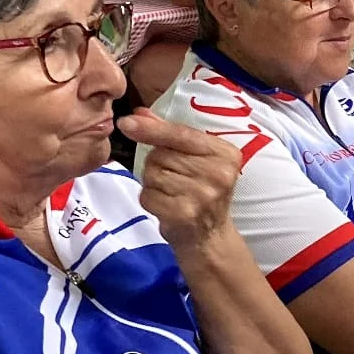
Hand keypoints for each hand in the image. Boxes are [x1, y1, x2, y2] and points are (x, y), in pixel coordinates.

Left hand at [121, 110, 239, 249]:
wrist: (209, 239)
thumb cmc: (201, 192)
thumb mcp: (195, 160)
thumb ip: (170, 135)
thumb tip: (139, 114)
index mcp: (226, 154)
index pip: (182, 134)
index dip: (153, 129)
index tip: (126, 122)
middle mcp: (219, 173)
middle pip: (162, 154)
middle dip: (157, 164)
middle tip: (174, 179)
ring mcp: (203, 195)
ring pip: (152, 174)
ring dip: (153, 183)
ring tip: (171, 193)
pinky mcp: (184, 214)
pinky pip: (148, 195)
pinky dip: (150, 200)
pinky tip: (166, 206)